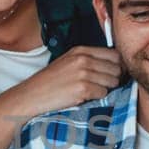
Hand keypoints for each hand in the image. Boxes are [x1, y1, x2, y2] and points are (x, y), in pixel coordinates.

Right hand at [0, 46, 121, 121]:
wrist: (31, 96)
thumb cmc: (50, 83)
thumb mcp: (68, 63)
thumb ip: (89, 60)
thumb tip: (115, 67)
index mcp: (81, 50)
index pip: (114, 54)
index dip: (117, 66)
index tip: (112, 75)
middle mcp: (83, 59)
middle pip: (116, 68)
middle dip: (113, 79)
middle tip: (101, 86)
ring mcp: (83, 73)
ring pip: (112, 81)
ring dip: (106, 89)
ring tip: (91, 92)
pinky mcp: (83, 88)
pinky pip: (104, 93)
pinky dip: (97, 98)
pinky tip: (84, 97)